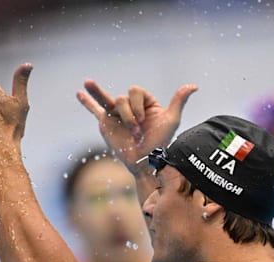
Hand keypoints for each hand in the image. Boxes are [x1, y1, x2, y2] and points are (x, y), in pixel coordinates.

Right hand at [77, 80, 196, 170]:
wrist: (145, 162)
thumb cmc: (159, 143)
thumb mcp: (171, 120)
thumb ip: (179, 101)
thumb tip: (194, 86)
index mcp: (144, 103)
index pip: (135, 92)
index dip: (138, 105)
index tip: (144, 121)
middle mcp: (130, 107)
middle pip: (123, 98)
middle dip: (130, 113)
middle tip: (137, 130)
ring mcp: (116, 114)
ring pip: (111, 101)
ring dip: (122, 115)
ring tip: (130, 128)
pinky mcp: (106, 123)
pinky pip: (94, 109)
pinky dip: (87, 101)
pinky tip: (80, 92)